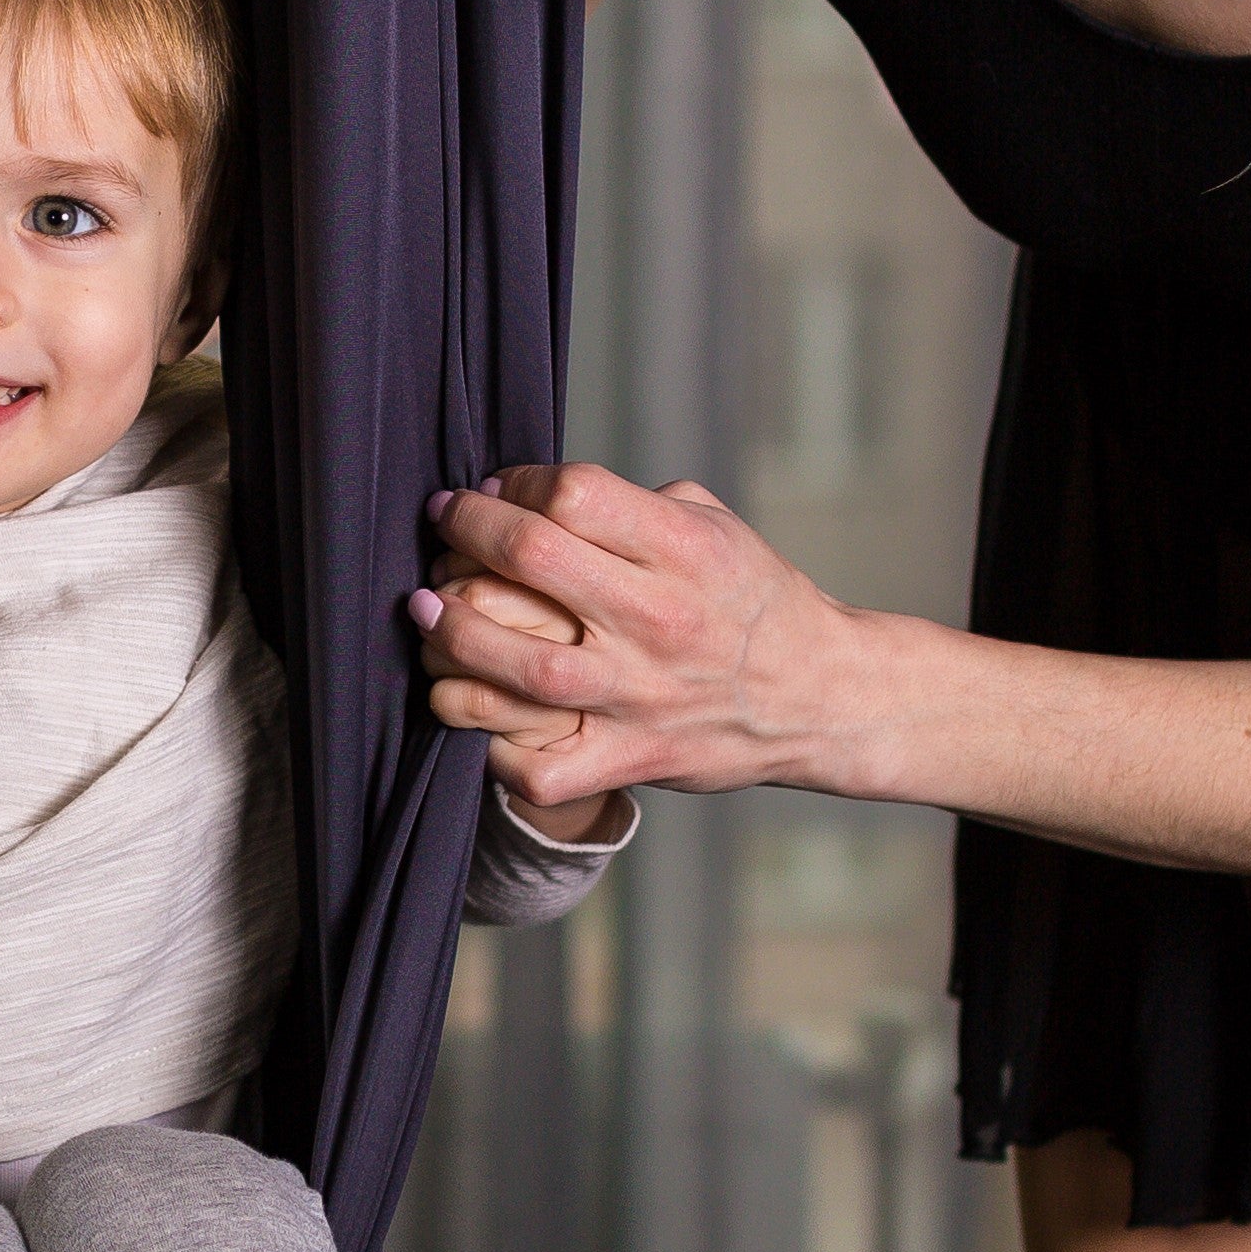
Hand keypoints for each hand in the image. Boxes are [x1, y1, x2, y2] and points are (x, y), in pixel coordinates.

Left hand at [413, 462, 856, 807]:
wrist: (823, 697)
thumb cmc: (754, 601)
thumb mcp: (714, 524)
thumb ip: (629, 504)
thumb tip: (528, 494)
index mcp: (683, 550)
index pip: (571, 495)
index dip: (514, 486)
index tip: (491, 493)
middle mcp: (657, 620)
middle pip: (528, 562)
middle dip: (462, 537)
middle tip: (442, 536)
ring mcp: (638, 696)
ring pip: (512, 666)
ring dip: (448, 636)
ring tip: (427, 616)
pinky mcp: (628, 758)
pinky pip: (534, 765)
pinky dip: (484, 741)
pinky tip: (469, 705)